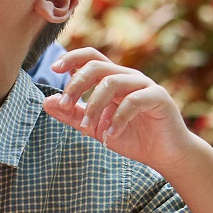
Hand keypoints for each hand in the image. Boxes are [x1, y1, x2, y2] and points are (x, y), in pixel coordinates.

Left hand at [45, 48, 196, 172]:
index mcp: (112, 79)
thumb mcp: (95, 127)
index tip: (54, 69)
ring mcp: (144, 86)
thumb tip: (46, 101)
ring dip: (94, 104)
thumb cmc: (131, 136)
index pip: (90, 58)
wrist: (165, 155)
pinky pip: (134, 100)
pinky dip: (117, 117)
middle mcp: (128, 77)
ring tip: (87, 126)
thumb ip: (73, 114)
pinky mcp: (159, 98)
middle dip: (77, 84)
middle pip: (97, 66)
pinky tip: (110, 134)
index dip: (72, 58)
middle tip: (66, 104)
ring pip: (113, 82)